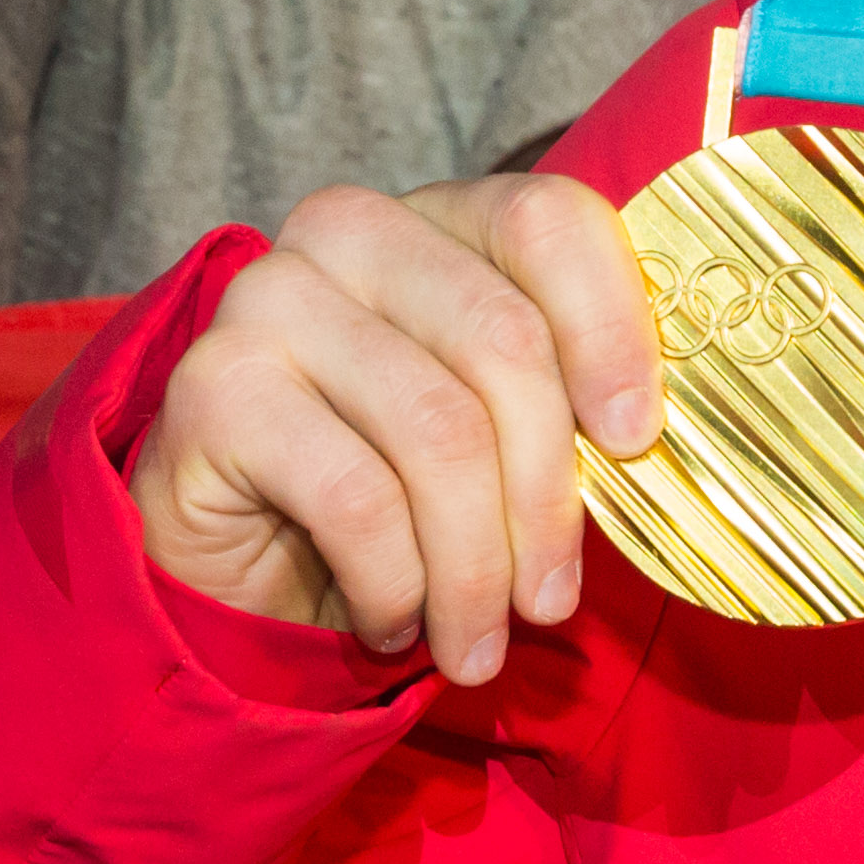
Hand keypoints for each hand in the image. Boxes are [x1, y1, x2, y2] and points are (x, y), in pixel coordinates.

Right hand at [134, 173, 667, 683]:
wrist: (240, 569)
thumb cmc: (397, 493)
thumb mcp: (499, 438)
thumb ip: (570, 408)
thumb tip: (649, 444)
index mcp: (440, 219)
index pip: (548, 221)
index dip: (611, 328)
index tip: (638, 442)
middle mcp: (349, 232)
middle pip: (503, 339)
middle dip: (546, 497)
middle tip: (552, 605)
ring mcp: (270, 298)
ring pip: (437, 430)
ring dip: (475, 566)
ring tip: (477, 645)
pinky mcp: (214, 385)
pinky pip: (354, 497)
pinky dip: (396, 581)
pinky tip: (394, 621)